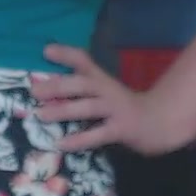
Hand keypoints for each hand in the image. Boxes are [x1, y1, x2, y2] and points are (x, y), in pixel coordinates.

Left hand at [33, 44, 190, 156]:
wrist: (161, 123)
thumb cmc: (124, 109)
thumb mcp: (105, 93)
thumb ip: (83, 89)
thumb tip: (49, 89)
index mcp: (102, 80)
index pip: (84, 60)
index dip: (66, 54)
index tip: (46, 51)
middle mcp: (108, 91)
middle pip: (82, 84)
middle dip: (58, 86)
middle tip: (34, 90)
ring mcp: (116, 110)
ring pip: (88, 107)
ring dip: (64, 110)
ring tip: (42, 115)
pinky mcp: (122, 129)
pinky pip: (98, 134)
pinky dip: (79, 139)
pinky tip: (61, 144)